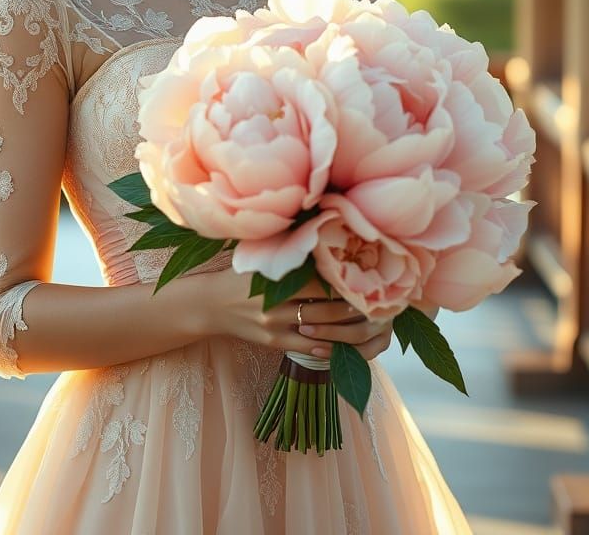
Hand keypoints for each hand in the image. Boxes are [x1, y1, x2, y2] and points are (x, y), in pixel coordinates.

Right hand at [192, 269, 390, 360]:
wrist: (208, 305)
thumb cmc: (239, 275)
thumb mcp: (260, 260)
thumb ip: (289, 254)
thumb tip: (324, 238)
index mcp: (276, 280)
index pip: (321, 284)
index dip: (347, 285)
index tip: (369, 280)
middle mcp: (276, 306)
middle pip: (327, 311)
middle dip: (355, 310)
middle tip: (380, 305)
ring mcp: (275, 327)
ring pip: (322, 333)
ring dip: (348, 330)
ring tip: (370, 324)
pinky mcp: (273, 344)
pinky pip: (309, 349)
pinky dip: (330, 348)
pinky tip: (347, 344)